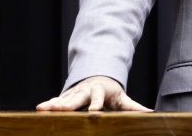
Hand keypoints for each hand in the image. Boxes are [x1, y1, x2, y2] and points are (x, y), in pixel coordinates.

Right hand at [36, 75, 151, 111]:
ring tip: (42, 109)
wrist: (98, 78)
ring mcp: (75, 92)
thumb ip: (134, 107)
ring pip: (63, 98)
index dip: (96, 104)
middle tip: (60, 110)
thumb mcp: (123, 99)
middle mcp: (86, 90)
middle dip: (68, 103)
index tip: (94, 112)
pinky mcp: (66, 96)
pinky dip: (49, 104)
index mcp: (100, 91)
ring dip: (53, 104)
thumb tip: (151, 113)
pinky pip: (57, 100)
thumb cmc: (111, 93)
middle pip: (77, 97)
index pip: (98, 97)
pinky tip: (40, 109)